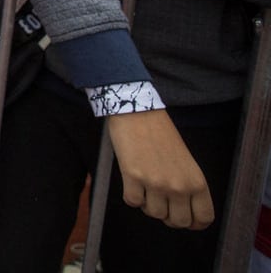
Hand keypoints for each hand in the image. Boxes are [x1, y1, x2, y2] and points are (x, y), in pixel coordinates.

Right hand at [106, 109, 214, 229]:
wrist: (138, 113)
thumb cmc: (162, 134)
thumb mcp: (186, 162)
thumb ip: (188, 186)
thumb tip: (181, 208)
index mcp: (197, 181)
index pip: (204, 218)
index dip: (195, 223)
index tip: (186, 218)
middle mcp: (179, 186)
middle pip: (179, 222)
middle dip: (170, 216)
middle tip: (163, 204)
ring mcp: (155, 183)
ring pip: (154, 214)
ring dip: (149, 205)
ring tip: (147, 188)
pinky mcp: (133, 177)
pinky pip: (133, 202)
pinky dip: (132, 196)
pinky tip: (133, 182)